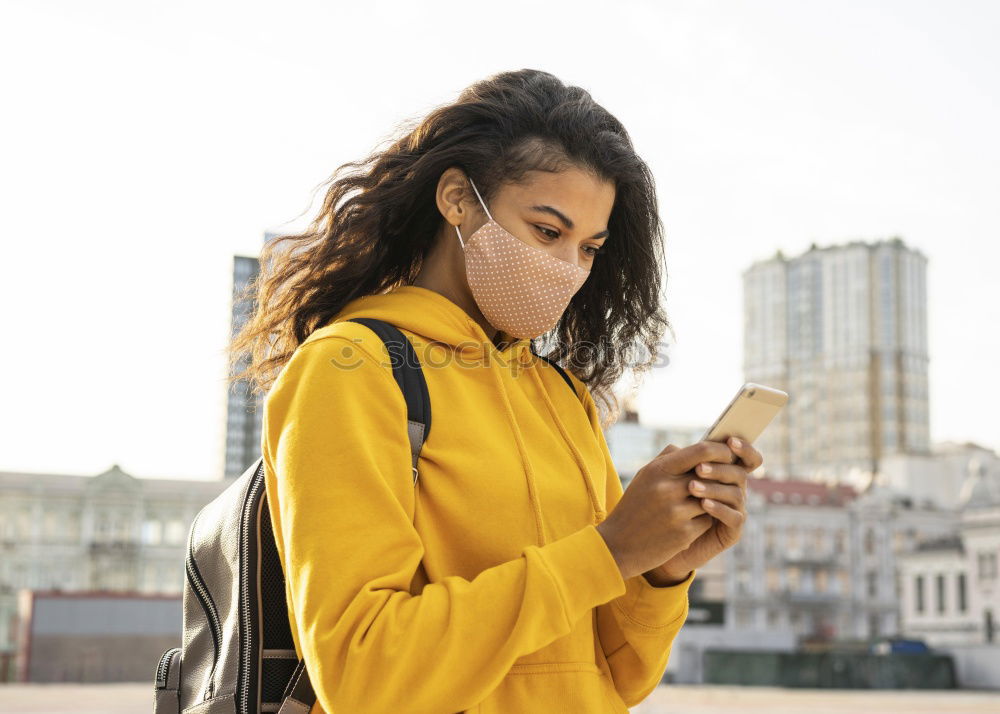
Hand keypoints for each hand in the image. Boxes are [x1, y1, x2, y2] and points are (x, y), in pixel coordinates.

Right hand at [596, 440, 744, 580]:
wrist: (618, 545)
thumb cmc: (634, 506)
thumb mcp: (644, 477)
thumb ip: (669, 459)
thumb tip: (696, 449)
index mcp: (659, 470)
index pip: (701, 452)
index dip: (720, 451)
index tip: (728, 454)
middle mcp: (668, 489)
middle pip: (711, 476)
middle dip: (718, 478)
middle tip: (723, 479)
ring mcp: (677, 512)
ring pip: (712, 499)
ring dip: (708, 502)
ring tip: (695, 505)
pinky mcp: (684, 534)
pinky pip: (707, 521)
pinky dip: (702, 521)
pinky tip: (688, 524)